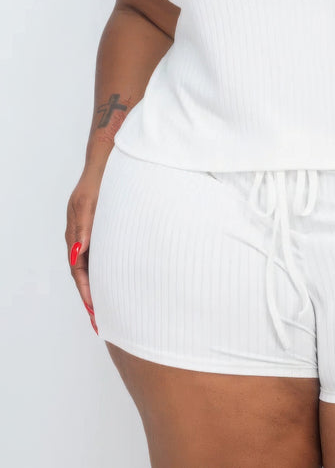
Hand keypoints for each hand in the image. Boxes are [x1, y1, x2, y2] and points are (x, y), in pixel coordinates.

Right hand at [65, 164, 104, 332]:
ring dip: (99, 284)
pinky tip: (118, 278)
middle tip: (101, 318)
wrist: (109, 156)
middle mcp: (82, 234)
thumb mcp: (90, 199)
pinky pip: (102, 253)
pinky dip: (106, 269)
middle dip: (92, 295)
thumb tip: (80, 251)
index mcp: (76, 231)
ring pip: (93, 264)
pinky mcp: (103, 226)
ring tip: (111, 306)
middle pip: (84, 271)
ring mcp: (92, 231)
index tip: (95, 309)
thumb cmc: (100, 176)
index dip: (86, 290)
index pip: (78, 269)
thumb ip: (85, 224)